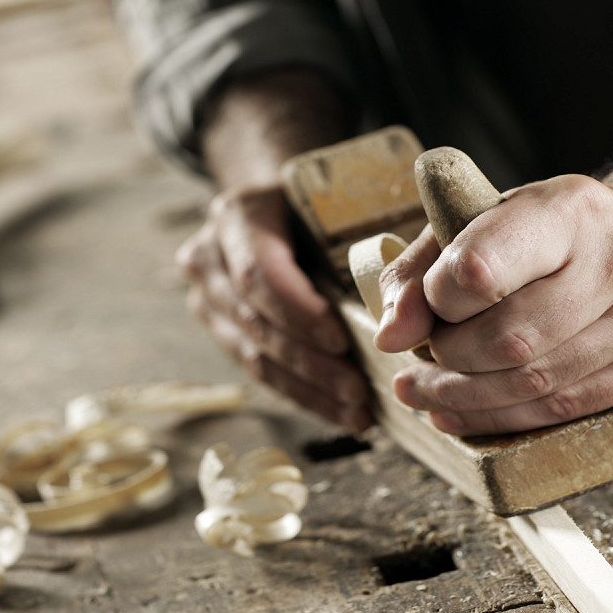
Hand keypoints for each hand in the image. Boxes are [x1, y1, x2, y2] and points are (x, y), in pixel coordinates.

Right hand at [177, 183, 371, 431]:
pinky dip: (302, 395)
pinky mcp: (219, 330)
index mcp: (237, 216)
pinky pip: (258, 371)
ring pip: (253, 355)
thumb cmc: (319, 201)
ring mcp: (206, 297)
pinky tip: (340, 412)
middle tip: (358, 389)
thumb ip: (360, 235)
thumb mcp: (335, 199)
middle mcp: (209, 257)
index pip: (260, 275)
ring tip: (356, 410)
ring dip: (308, 389)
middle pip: (255, 321)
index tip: (342, 341)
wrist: (276, 206)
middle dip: (310, 362)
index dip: (299, 313)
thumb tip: (405, 295)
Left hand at [374, 174, 612, 435]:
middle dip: (449, 358)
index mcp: (572, 207)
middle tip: (420, 360)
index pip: (480, 269)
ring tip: (424, 394)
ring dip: (465, 397)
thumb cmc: (555, 236)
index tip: (425, 306)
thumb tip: (390, 337)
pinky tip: (461, 412)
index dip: (436, 301)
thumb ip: (422, 272)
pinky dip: (501, 418)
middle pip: (508, 339)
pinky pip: (565, 409)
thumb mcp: (483, 224)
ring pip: (534, 383)